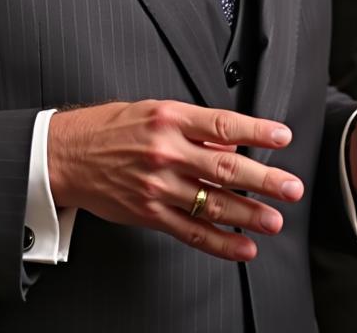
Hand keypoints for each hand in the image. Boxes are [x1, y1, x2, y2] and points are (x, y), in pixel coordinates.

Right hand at [48, 100, 303, 260]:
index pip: (223, 124)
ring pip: (212, 203)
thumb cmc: (109, 128)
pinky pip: (191, 231)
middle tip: (291, 188)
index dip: (256, 131)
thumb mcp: (153, 110)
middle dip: (264, 180)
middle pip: (225, 168)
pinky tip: (242, 247)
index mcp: (170, 118)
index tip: (282, 136)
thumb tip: (231, 142)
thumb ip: (194, 126)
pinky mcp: (150, 213)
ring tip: (274, 221)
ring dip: (249, 215)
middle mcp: (166, 151)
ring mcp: (158, 186)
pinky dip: (220, 243)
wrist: (66, 154)